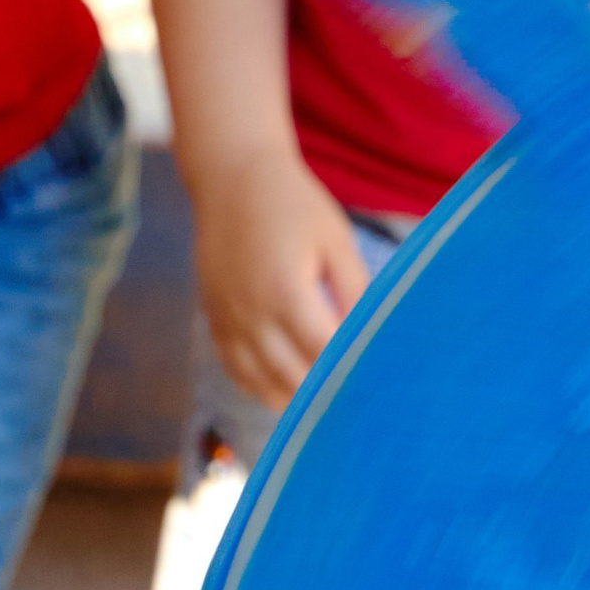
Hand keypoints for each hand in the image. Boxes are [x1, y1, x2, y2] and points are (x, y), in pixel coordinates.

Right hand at [191, 142, 370, 407]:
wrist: (233, 179)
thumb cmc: (294, 206)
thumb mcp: (336, 241)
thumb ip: (354, 291)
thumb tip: (369, 336)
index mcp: (286, 292)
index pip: (323, 352)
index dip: (350, 373)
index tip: (376, 388)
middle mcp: (251, 313)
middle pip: (291, 377)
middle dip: (324, 395)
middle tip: (357, 407)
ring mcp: (226, 318)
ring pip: (258, 381)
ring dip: (291, 400)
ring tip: (324, 410)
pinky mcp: (213, 318)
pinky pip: (233, 368)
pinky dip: (258, 386)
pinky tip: (284, 393)